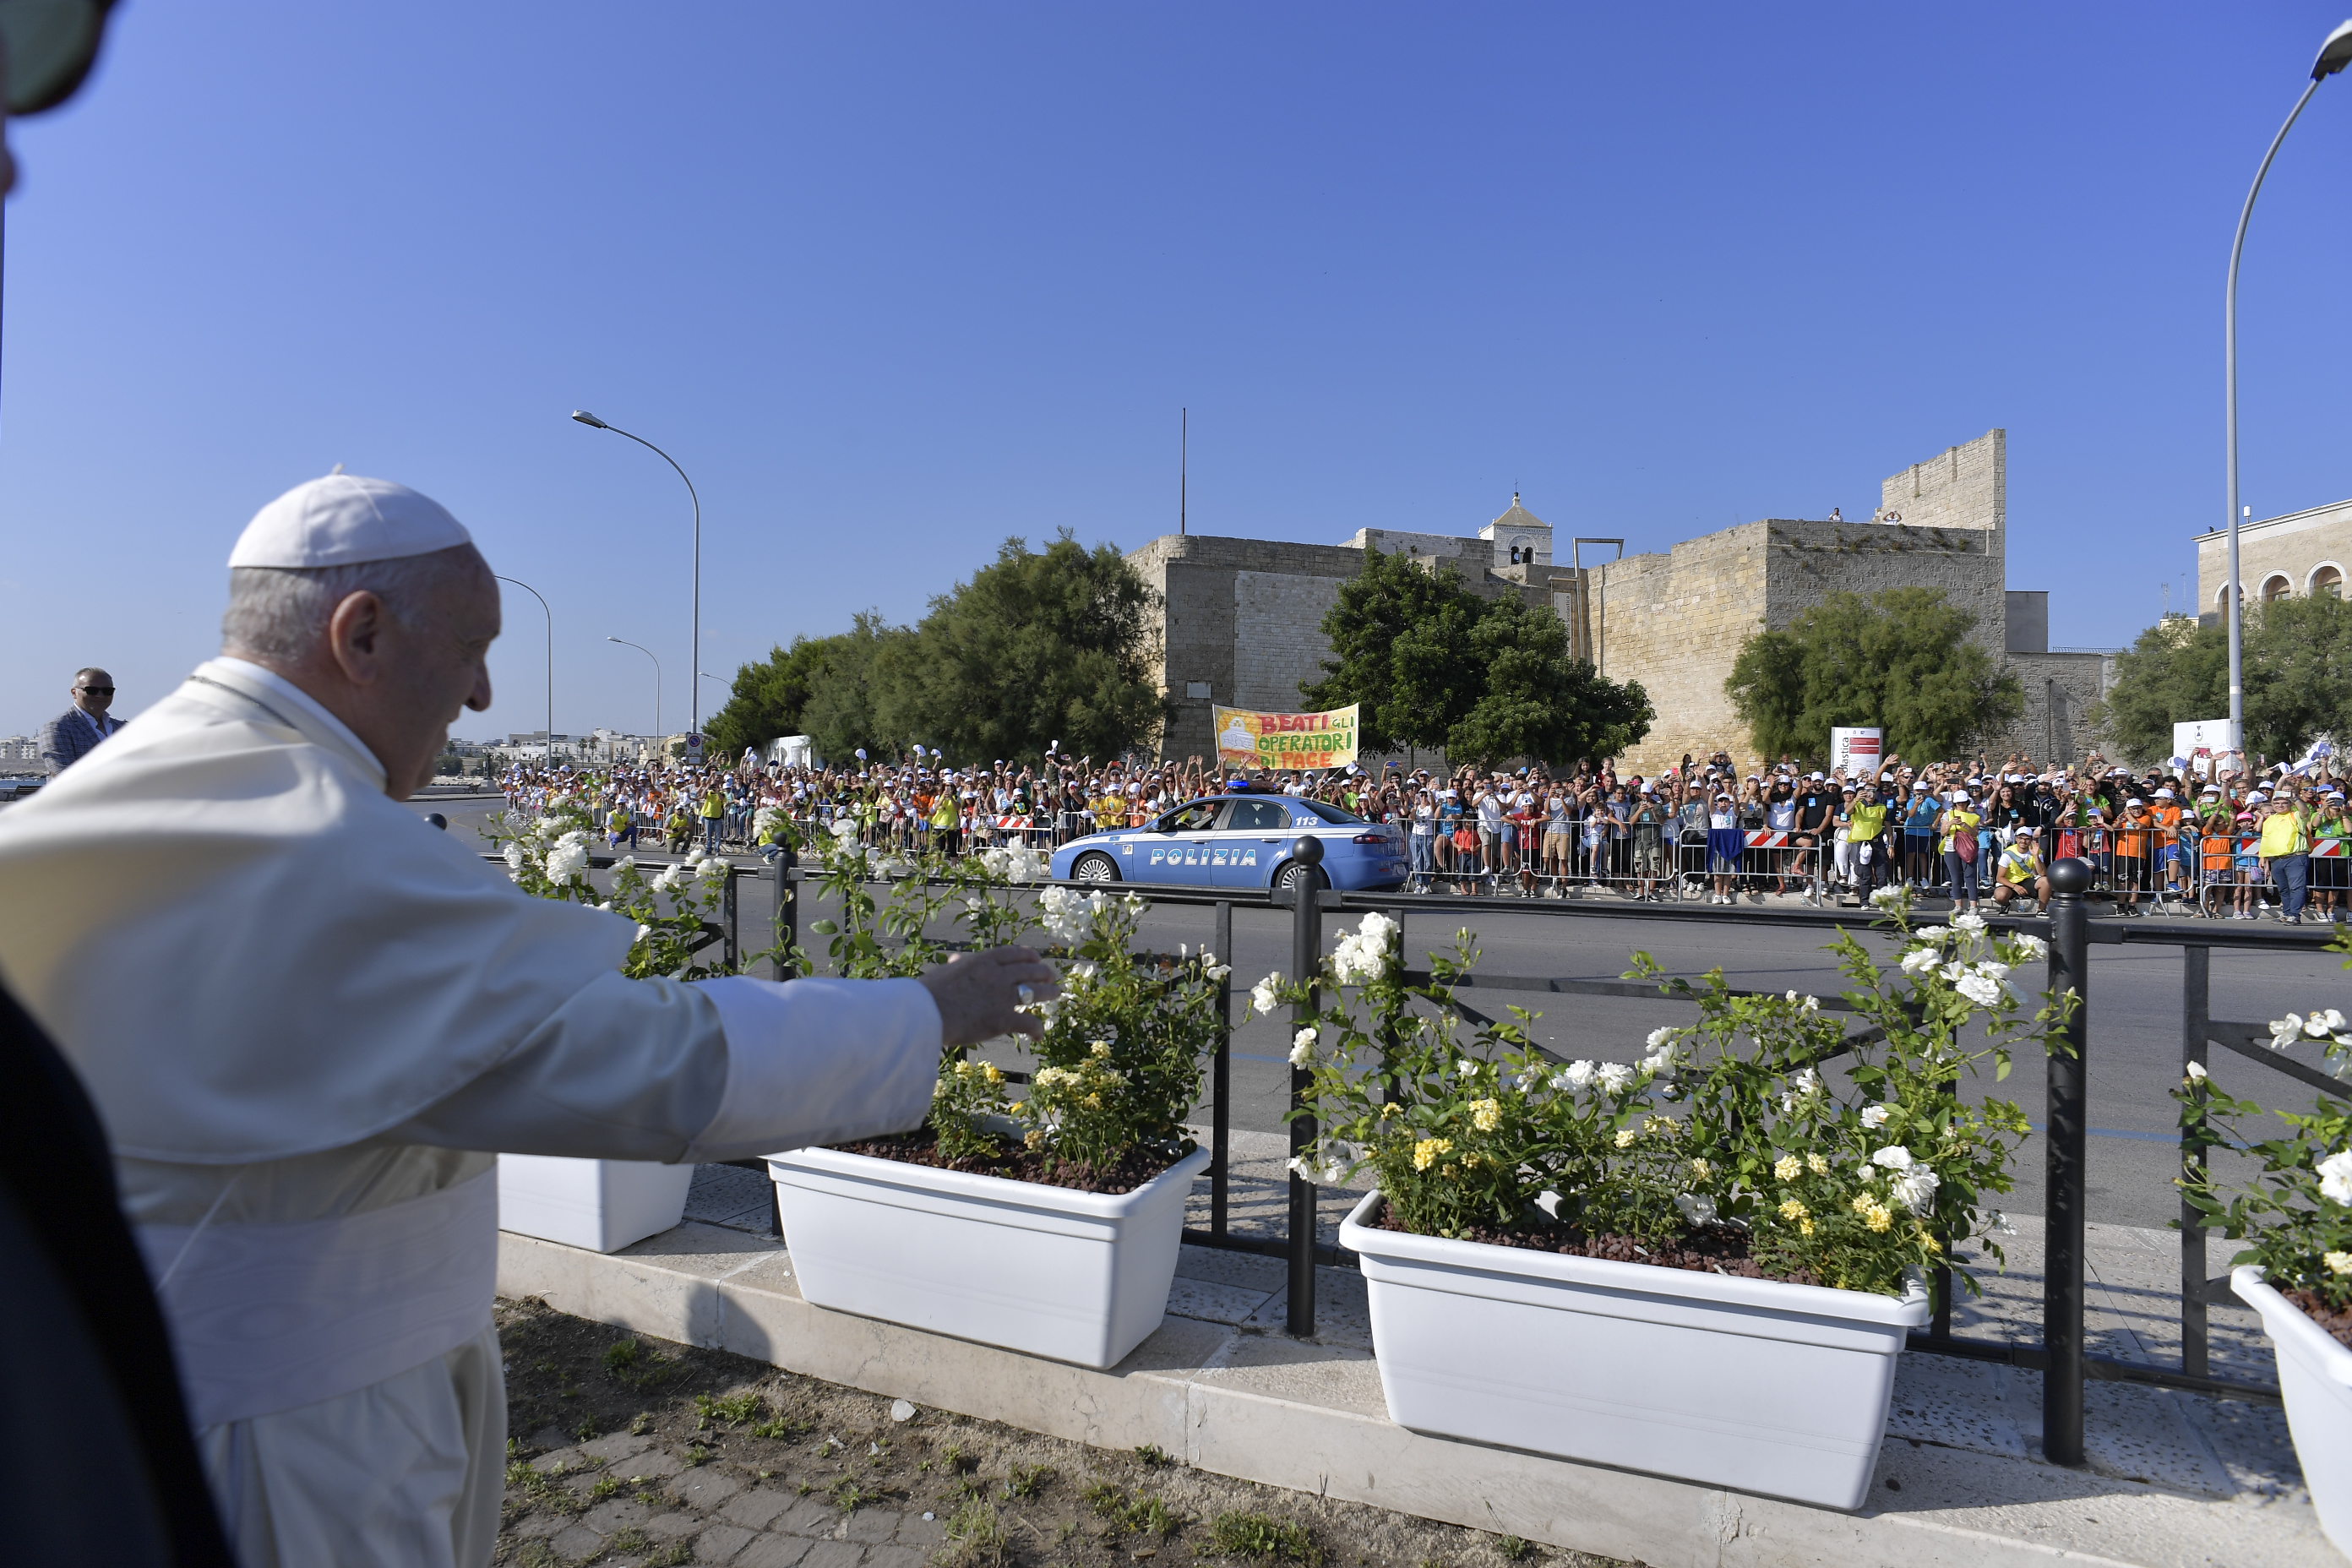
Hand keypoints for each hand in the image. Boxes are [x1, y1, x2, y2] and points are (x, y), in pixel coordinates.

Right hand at [919, 946, 1060, 1044]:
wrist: (925, 1012)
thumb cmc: (928, 993)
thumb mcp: (944, 972)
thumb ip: (957, 966)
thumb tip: (956, 960)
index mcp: (982, 961)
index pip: (1013, 954)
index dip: (1028, 955)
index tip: (1035, 958)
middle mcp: (997, 975)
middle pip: (1030, 970)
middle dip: (1044, 973)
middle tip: (1051, 977)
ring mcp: (1002, 996)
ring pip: (1036, 992)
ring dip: (1049, 993)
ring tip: (1056, 994)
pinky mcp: (1003, 1018)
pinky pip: (1029, 1023)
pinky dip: (1037, 1030)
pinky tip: (1039, 1036)